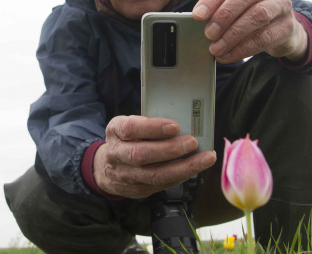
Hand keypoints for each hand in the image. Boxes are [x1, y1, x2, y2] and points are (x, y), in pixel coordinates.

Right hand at [93, 115, 216, 198]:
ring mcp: (127, 175)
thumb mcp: (127, 125)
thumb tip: (182, 122)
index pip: (131, 129)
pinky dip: (182, 175)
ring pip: (155, 175)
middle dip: (170, 149)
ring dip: (183, 167)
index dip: (152, 128)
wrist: (106, 169)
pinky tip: (196, 167)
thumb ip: (146, 123)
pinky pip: (163, 184)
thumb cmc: (125, 140)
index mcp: (116, 132)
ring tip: (205, 158)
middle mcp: (117, 155)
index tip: (175, 126)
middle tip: (193, 142)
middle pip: (142, 155)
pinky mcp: (139, 190)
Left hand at [192, 0, 307, 63]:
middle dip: (224, 15)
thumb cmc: (251, 11)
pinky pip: (265, 37)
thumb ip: (219, 5)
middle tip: (209, 34)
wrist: (282, 28)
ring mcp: (283, 3)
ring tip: (216, 48)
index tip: (198, 15)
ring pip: (257, 15)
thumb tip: (200, 16)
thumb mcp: (235, 3)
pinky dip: (243, 48)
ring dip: (233, 35)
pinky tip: (229, 55)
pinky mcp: (288, 25)